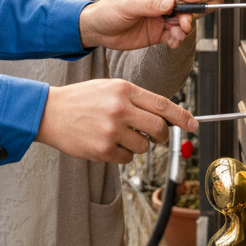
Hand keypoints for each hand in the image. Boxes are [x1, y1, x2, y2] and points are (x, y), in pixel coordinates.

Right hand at [35, 79, 198, 162]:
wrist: (51, 112)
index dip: (182, 117)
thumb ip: (136, 99)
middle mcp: (120, 108)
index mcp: (123, 89)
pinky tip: (106, 142)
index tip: (194, 125)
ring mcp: (112, 130)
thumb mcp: (109, 88)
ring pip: (144, 146)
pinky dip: (121, 153)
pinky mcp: (103, 149)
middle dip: (160, 134)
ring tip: (117, 134)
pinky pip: (127, 158)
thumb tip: (165, 116)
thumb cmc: (82, 99)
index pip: (162, 104)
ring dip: (137, 144)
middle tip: (154, 135)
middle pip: (158, 128)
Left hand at [78, 0, 201, 50]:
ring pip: (178, 22)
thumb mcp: (127, 6)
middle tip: (186, 25)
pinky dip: (176, 40)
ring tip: (178, 36)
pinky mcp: (156, 33)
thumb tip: (171, 2)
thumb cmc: (108, 11)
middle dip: (186, 16)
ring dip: (182, 29)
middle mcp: (156, 3)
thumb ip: (149, 5)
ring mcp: (157, 18)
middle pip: (179, 7)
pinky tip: (173, 43)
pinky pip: (172, 35)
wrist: (97, 31)